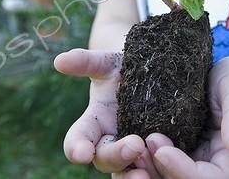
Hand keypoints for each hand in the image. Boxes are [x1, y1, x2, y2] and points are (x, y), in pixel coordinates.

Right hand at [54, 49, 160, 177]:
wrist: (154, 72)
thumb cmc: (124, 67)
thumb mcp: (107, 63)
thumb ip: (85, 62)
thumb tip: (60, 60)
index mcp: (94, 122)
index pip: (78, 140)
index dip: (76, 148)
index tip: (82, 153)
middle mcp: (110, 141)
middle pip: (105, 159)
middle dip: (117, 155)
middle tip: (136, 144)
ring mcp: (134, 151)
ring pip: (128, 171)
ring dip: (134, 172)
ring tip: (147, 170)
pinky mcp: (156, 154)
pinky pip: (154, 169)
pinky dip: (158, 170)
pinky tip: (169, 167)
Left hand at [146, 56, 228, 178]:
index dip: (184, 171)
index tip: (162, 150)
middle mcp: (213, 165)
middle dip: (162, 171)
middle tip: (142, 146)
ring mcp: (195, 160)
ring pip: (170, 177)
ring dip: (150, 169)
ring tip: (135, 146)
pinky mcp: (181, 150)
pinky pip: (162, 164)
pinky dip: (147, 160)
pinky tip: (134, 143)